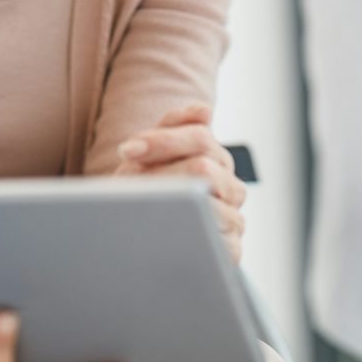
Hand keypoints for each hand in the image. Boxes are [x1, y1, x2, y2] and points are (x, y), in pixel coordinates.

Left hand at [113, 102, 246, 262]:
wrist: (140, 244)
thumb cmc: (146, 195)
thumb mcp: (151, 158)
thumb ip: (173, 128)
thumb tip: (203, 110)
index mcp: (217, 160)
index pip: (200, 137)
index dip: (162, 140)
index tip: (127, 150)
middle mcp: (232, 187)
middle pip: (202, 166)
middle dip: (160, 169)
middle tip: (127, 176)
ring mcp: (234, 220)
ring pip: (206, 200)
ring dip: (167, 201)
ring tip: (137, 204)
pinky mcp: (231, 252)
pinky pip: (211, 236)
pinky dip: (183, 229)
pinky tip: (157, 228)